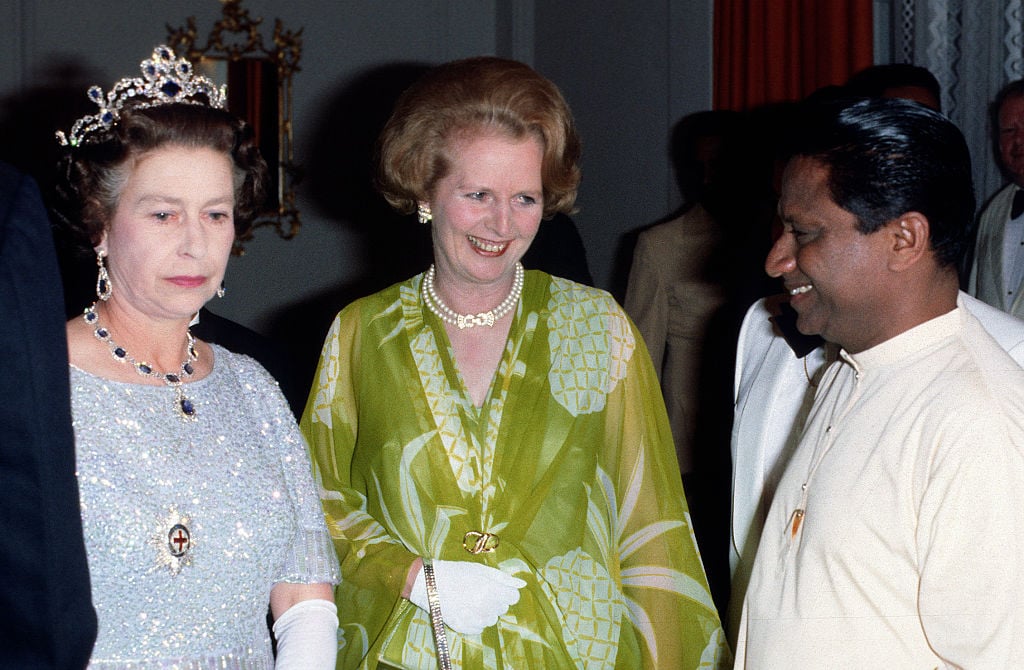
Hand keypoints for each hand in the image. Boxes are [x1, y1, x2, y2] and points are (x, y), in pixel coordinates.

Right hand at [408, 559, 525, 634]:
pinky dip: (474, 620)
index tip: (496, 588)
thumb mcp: (482, 570)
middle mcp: (485, 607)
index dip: (506, 592)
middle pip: (502, 608)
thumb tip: (522, 585)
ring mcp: (475, 620)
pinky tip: (464, 608)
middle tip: (479, 591)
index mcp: (492, 591)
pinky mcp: (465, 628)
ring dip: (485, 611)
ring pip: (491, 619)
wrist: (431, 583)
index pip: (513, 598)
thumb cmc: (458, 572)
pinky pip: (479, 627)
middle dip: (495, 600)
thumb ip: (504, 578)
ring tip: (470, 599)